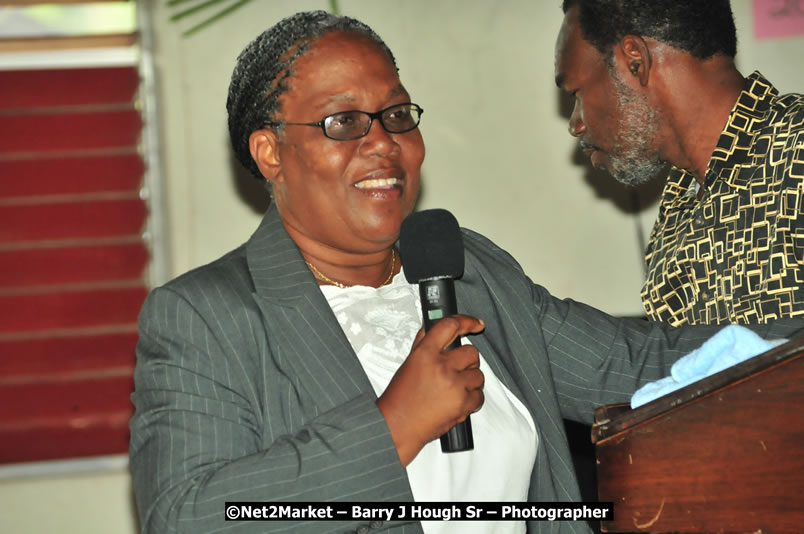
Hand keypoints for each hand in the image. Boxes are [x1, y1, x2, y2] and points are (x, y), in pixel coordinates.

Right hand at [377, 314, 484, 465]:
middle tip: (455, 369)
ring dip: (470, 380)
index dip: (467, 321)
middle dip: (466, 360)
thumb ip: (425, 343)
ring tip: (453, 388)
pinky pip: (480, 395)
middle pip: (471, 352)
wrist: (398, 425)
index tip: (475, 324)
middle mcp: (441, 367)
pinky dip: (472, 398)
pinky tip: (457, 400)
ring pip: (479, 374)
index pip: (450, 325)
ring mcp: (454, 386)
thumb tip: (436, 326)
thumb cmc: (400, 397)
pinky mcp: (463, 404)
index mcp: (426, 353)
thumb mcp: (409, 362)